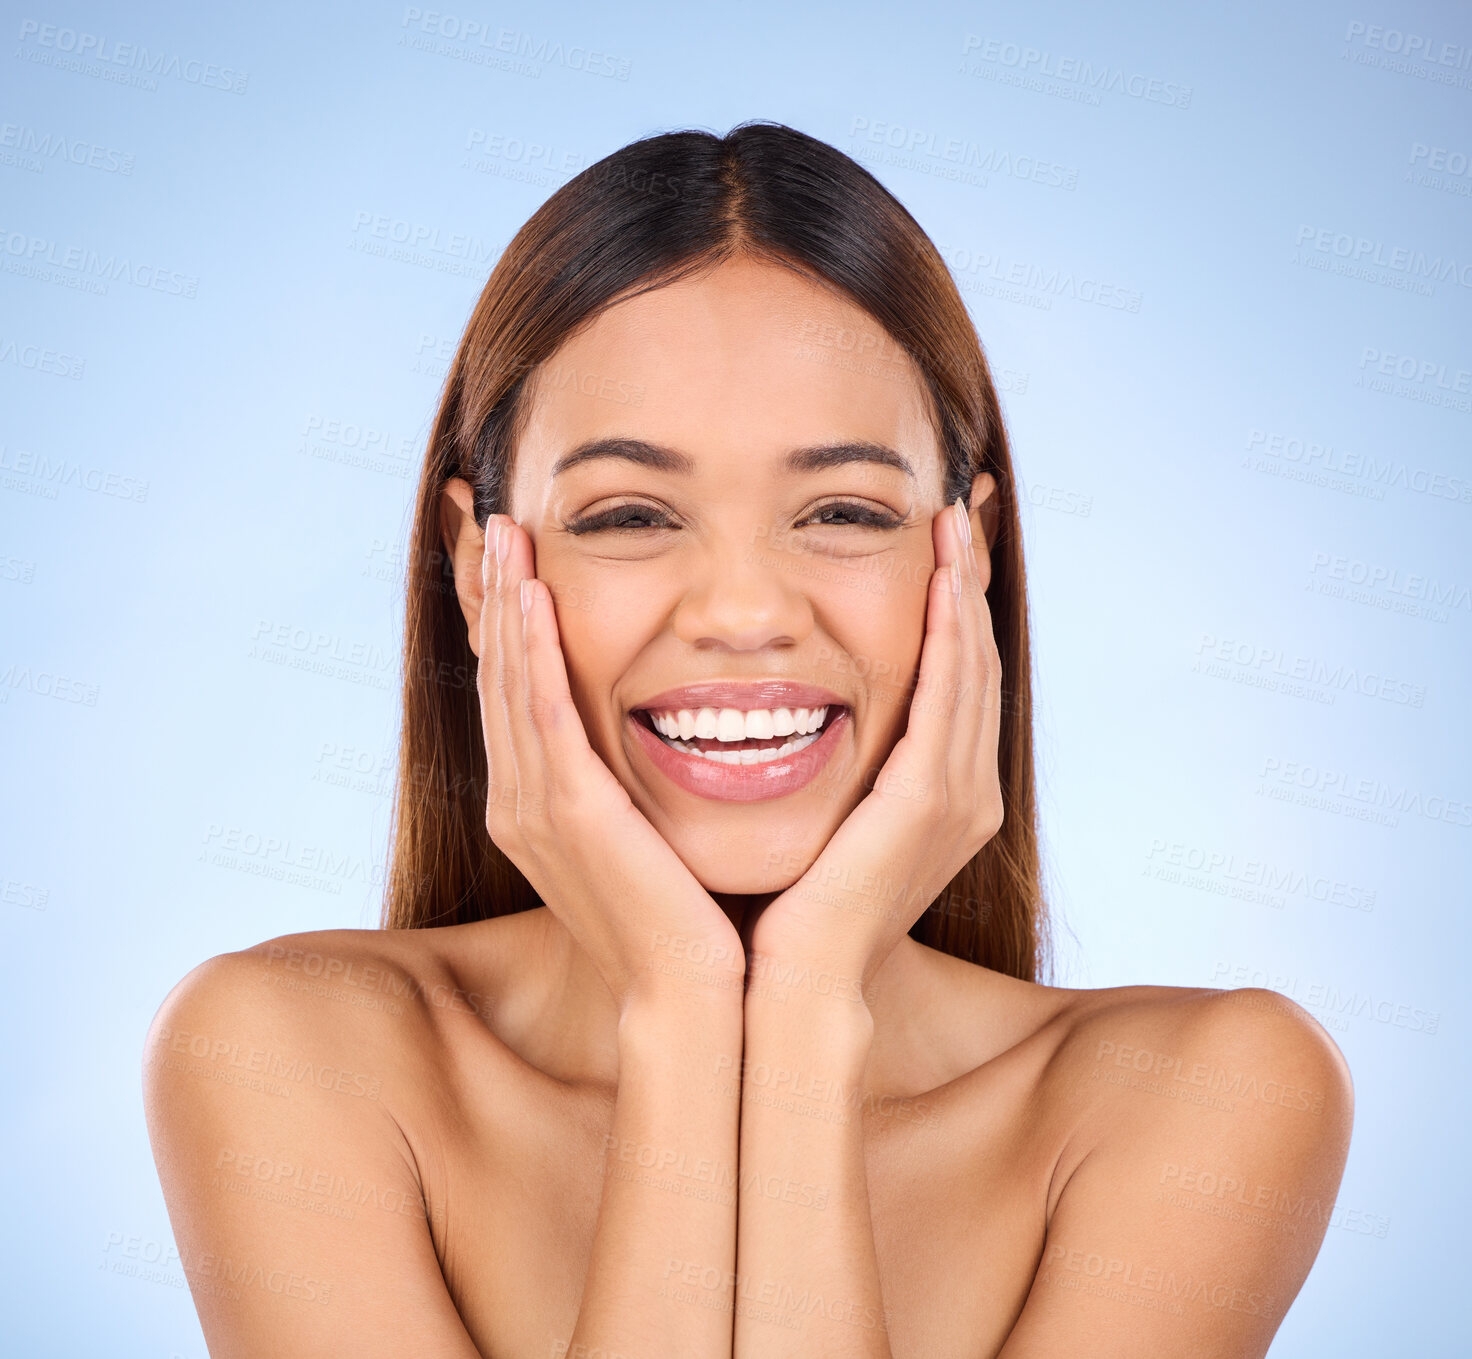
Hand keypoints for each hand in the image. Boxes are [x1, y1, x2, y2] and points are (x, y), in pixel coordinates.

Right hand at [477, 513, 743, 1013]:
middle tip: (494, 521)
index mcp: (532, 806)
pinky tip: (532, 596)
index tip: (512, 559)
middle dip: (494, 595)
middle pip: (496, 675)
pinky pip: (541, 713)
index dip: (506, 623)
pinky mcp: (567, 811)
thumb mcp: (642, 834)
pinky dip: (531, 652)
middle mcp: (515, 801)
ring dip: (506, 602)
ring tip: (507, 532)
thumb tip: (649, 734)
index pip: (511, 694)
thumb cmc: (680, 919)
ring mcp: (533, 807)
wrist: (688, 994)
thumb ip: (624, 783)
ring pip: (508, 682)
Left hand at [749, 497, 1003, 987]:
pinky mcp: (931, 801)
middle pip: (977, 661)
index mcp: (943, 796)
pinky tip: (941, 579)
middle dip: (966, 582)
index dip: (953, 609)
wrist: (794, 986)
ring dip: (962, 590)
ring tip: (952, 521)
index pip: (958, 680)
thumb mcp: (823, 819)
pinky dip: (949, 634)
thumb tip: (794, 712)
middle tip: (958, 509)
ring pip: (972, 668)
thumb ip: (833, 766)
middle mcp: (967, 791)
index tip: (939, 546)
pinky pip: (950, 697)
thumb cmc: (791, 909)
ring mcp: (957, 797)